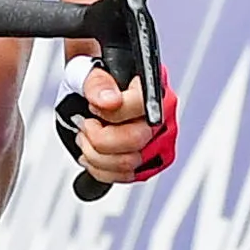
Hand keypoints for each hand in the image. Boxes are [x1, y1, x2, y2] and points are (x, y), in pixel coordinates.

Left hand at [56, 56, 178, 186]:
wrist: (92, 96)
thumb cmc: (93, 82)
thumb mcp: (86, 72)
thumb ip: (96, 83)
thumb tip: (108, 101)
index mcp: (154, 87)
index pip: (141, 106)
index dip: (110, 112)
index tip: (93, 107)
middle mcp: (163, 115)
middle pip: (136, 140)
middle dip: (99, 137)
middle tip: (86, 125)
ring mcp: (159, 141)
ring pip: (130, 164)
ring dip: (96, 155)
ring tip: (87, 139)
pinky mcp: (151, 162)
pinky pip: (126, 177)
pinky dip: (101, 170)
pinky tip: (93, 153)